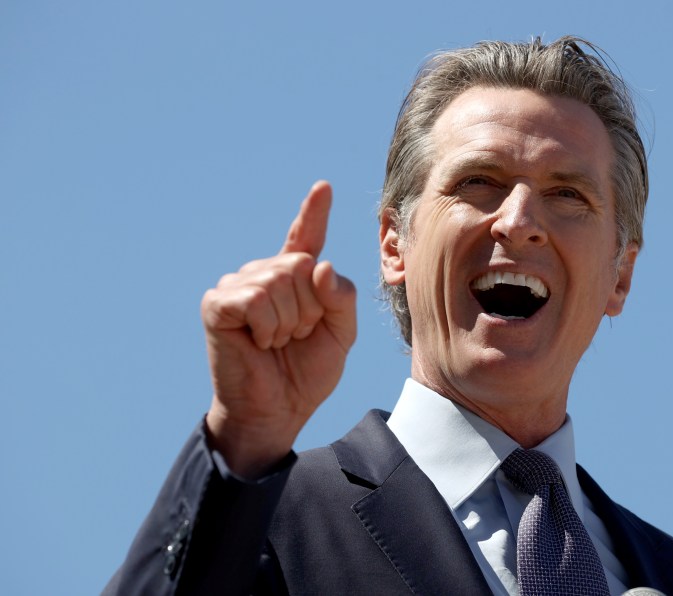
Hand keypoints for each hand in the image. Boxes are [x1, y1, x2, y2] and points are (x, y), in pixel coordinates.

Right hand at [201, 181, 356, 476]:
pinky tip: (259, 342)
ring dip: (289, 322)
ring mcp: (237, 286)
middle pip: (300, 265)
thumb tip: (320, 265)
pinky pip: (257, 298)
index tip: (324, 187)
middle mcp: (264, 275)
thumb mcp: (341, 335)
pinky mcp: (218, 304)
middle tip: (294, 338)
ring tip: (275, 342)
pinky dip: (268, 326)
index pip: (305, 239)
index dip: (314, 213)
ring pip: (280, 280)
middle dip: (309, 310)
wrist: (278, 411)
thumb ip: (342, 298)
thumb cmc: (305, 374)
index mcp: (294, 281)